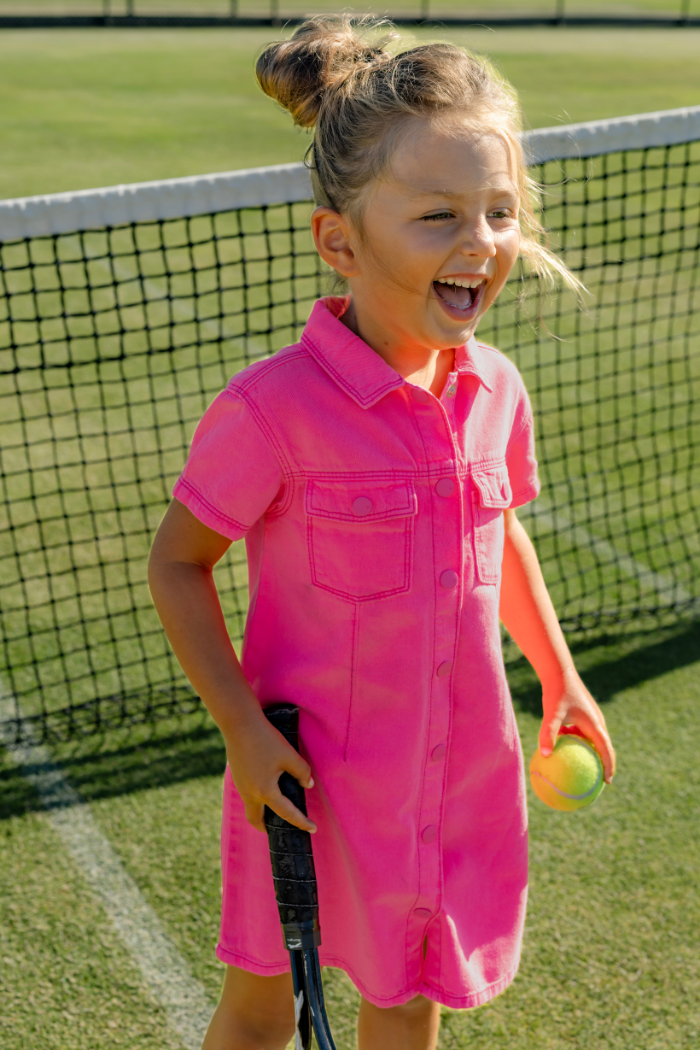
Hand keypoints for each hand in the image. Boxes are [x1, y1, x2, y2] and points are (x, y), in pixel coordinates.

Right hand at [225, 710, 315, 833]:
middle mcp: (250, 793)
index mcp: (265, 791)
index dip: (301, 822)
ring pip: (251, 807)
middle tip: (280, 829)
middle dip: (268, 827)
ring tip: (275, 808)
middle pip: (256, 820)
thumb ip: (302, 772)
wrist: (239, 724)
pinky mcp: (237, 776)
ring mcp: (241, 786)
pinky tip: (265, 788)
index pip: (287, 813)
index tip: (313, 829)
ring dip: (261, 812)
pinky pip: (247, 795)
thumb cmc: (266, 739)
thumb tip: (307, 785)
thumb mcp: (289, 755)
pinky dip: (256, 799)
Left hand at [539, 668, 615, 783]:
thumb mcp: (551, 714)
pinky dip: (579, 743)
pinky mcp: (583, 714)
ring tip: (584, 769)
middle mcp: (596, 721)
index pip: (606, 750)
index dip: (609, 767)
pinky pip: (583, 733)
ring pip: (593, 740)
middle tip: (598, 782)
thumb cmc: (556, 692)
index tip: (607, 783)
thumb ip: (548, 733)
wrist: (559, 671)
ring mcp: (590, 717)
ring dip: (591, 754)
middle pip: (604, 747)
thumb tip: (545, 755)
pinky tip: (566, 750)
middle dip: (603, 764)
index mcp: (594, 724)